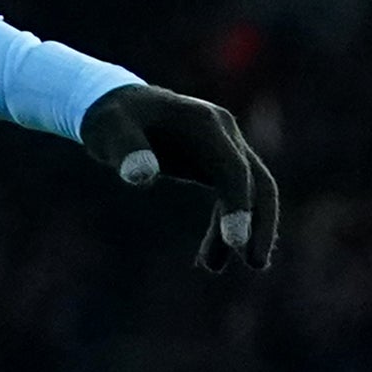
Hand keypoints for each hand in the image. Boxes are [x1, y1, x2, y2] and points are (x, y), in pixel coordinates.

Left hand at [79, 83, 280, 272]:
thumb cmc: (112, 117)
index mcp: (204, 123)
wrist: (116, 103)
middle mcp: (223, 133)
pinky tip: (210, 260)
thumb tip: (141, 176)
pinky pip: (230, 197)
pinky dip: (224, 226)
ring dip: (246, 231)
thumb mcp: (110, 129)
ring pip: (251, 192)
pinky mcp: (215, 163)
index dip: (238, 205)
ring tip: (215, 268)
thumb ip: (126, 149)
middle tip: (255, 264)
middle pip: (258, 181)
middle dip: (261, 223)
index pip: (234, 168)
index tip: (236, 242)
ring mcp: (223, 148)